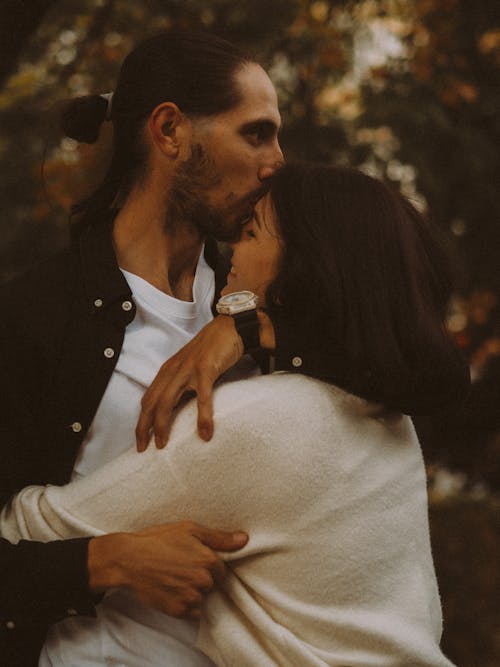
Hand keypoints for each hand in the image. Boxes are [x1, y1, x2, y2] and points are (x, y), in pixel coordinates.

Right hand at [88, 521, 247, 618]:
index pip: (222, 570)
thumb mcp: (189, 529)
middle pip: (212, 584)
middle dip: (201, 578)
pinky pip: (193, 613)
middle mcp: (203, 580)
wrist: (128, 560)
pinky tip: (171, 591)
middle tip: (180, 568)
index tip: (193, 561)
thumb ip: (219, 538)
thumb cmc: (158, 540)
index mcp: (209, 559)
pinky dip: (185, 605)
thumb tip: (244, 539)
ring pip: (202, 599)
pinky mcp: (178, 611)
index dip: (208, 565)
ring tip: (174, 579)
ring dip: (193, 592)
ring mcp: (191, 597)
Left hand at [136, 315, 242, 450]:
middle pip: (152, 403)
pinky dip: (202, 416)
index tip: (141, 440)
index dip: (141, 421)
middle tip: (144, 448)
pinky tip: (205, 432)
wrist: (230, 327)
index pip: (148, 399)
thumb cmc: (212, 350)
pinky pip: (202, 396)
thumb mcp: (191, 368)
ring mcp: (188, 369)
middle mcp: (173, 370)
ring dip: (163, 425)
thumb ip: (184, 385)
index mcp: (168, 371)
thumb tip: (182, 410)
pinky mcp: (206, 368)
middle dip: (144, 427)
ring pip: (168, 401)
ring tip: (164, 445)